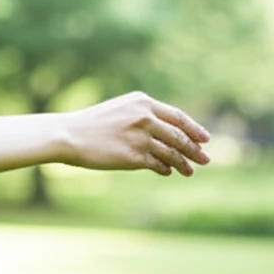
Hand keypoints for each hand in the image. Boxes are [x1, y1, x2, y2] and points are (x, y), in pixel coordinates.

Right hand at [60, 91, 210, 175]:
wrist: (67, 135)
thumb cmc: (89, 124)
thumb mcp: (118, 110)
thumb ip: (141, 116)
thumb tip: (165, 132)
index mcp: (141, 102)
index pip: (177, 116)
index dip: (194, 129)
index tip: (205, 138)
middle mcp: (145, 117)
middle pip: (179, 135)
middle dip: (194, 149)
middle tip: (206, 159)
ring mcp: (141, 137)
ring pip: (171, 152)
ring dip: (183, 162)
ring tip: (190, 171)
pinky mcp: (134, 156)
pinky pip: (158, 164)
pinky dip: (165, 168)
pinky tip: (168, 171)